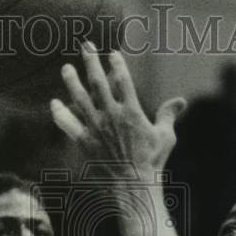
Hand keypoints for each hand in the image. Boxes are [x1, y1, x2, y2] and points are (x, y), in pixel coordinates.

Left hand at [50, 43, 185, 174]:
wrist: (134, 188)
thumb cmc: (153, 163)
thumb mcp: (165, 137)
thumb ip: (168, 115)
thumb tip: (181, 101)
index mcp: (132, 112)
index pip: (123, 81)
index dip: (118, 64)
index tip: (112, 53)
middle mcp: (112, 116)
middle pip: (98, 83)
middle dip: (91, 62)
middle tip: (86, 46)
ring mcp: (96, 129)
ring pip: (80, 100)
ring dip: (72, 82)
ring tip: (66, 68)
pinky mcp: (85, 143)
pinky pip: (69, 125)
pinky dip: (60, 114)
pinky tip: (54, 104)